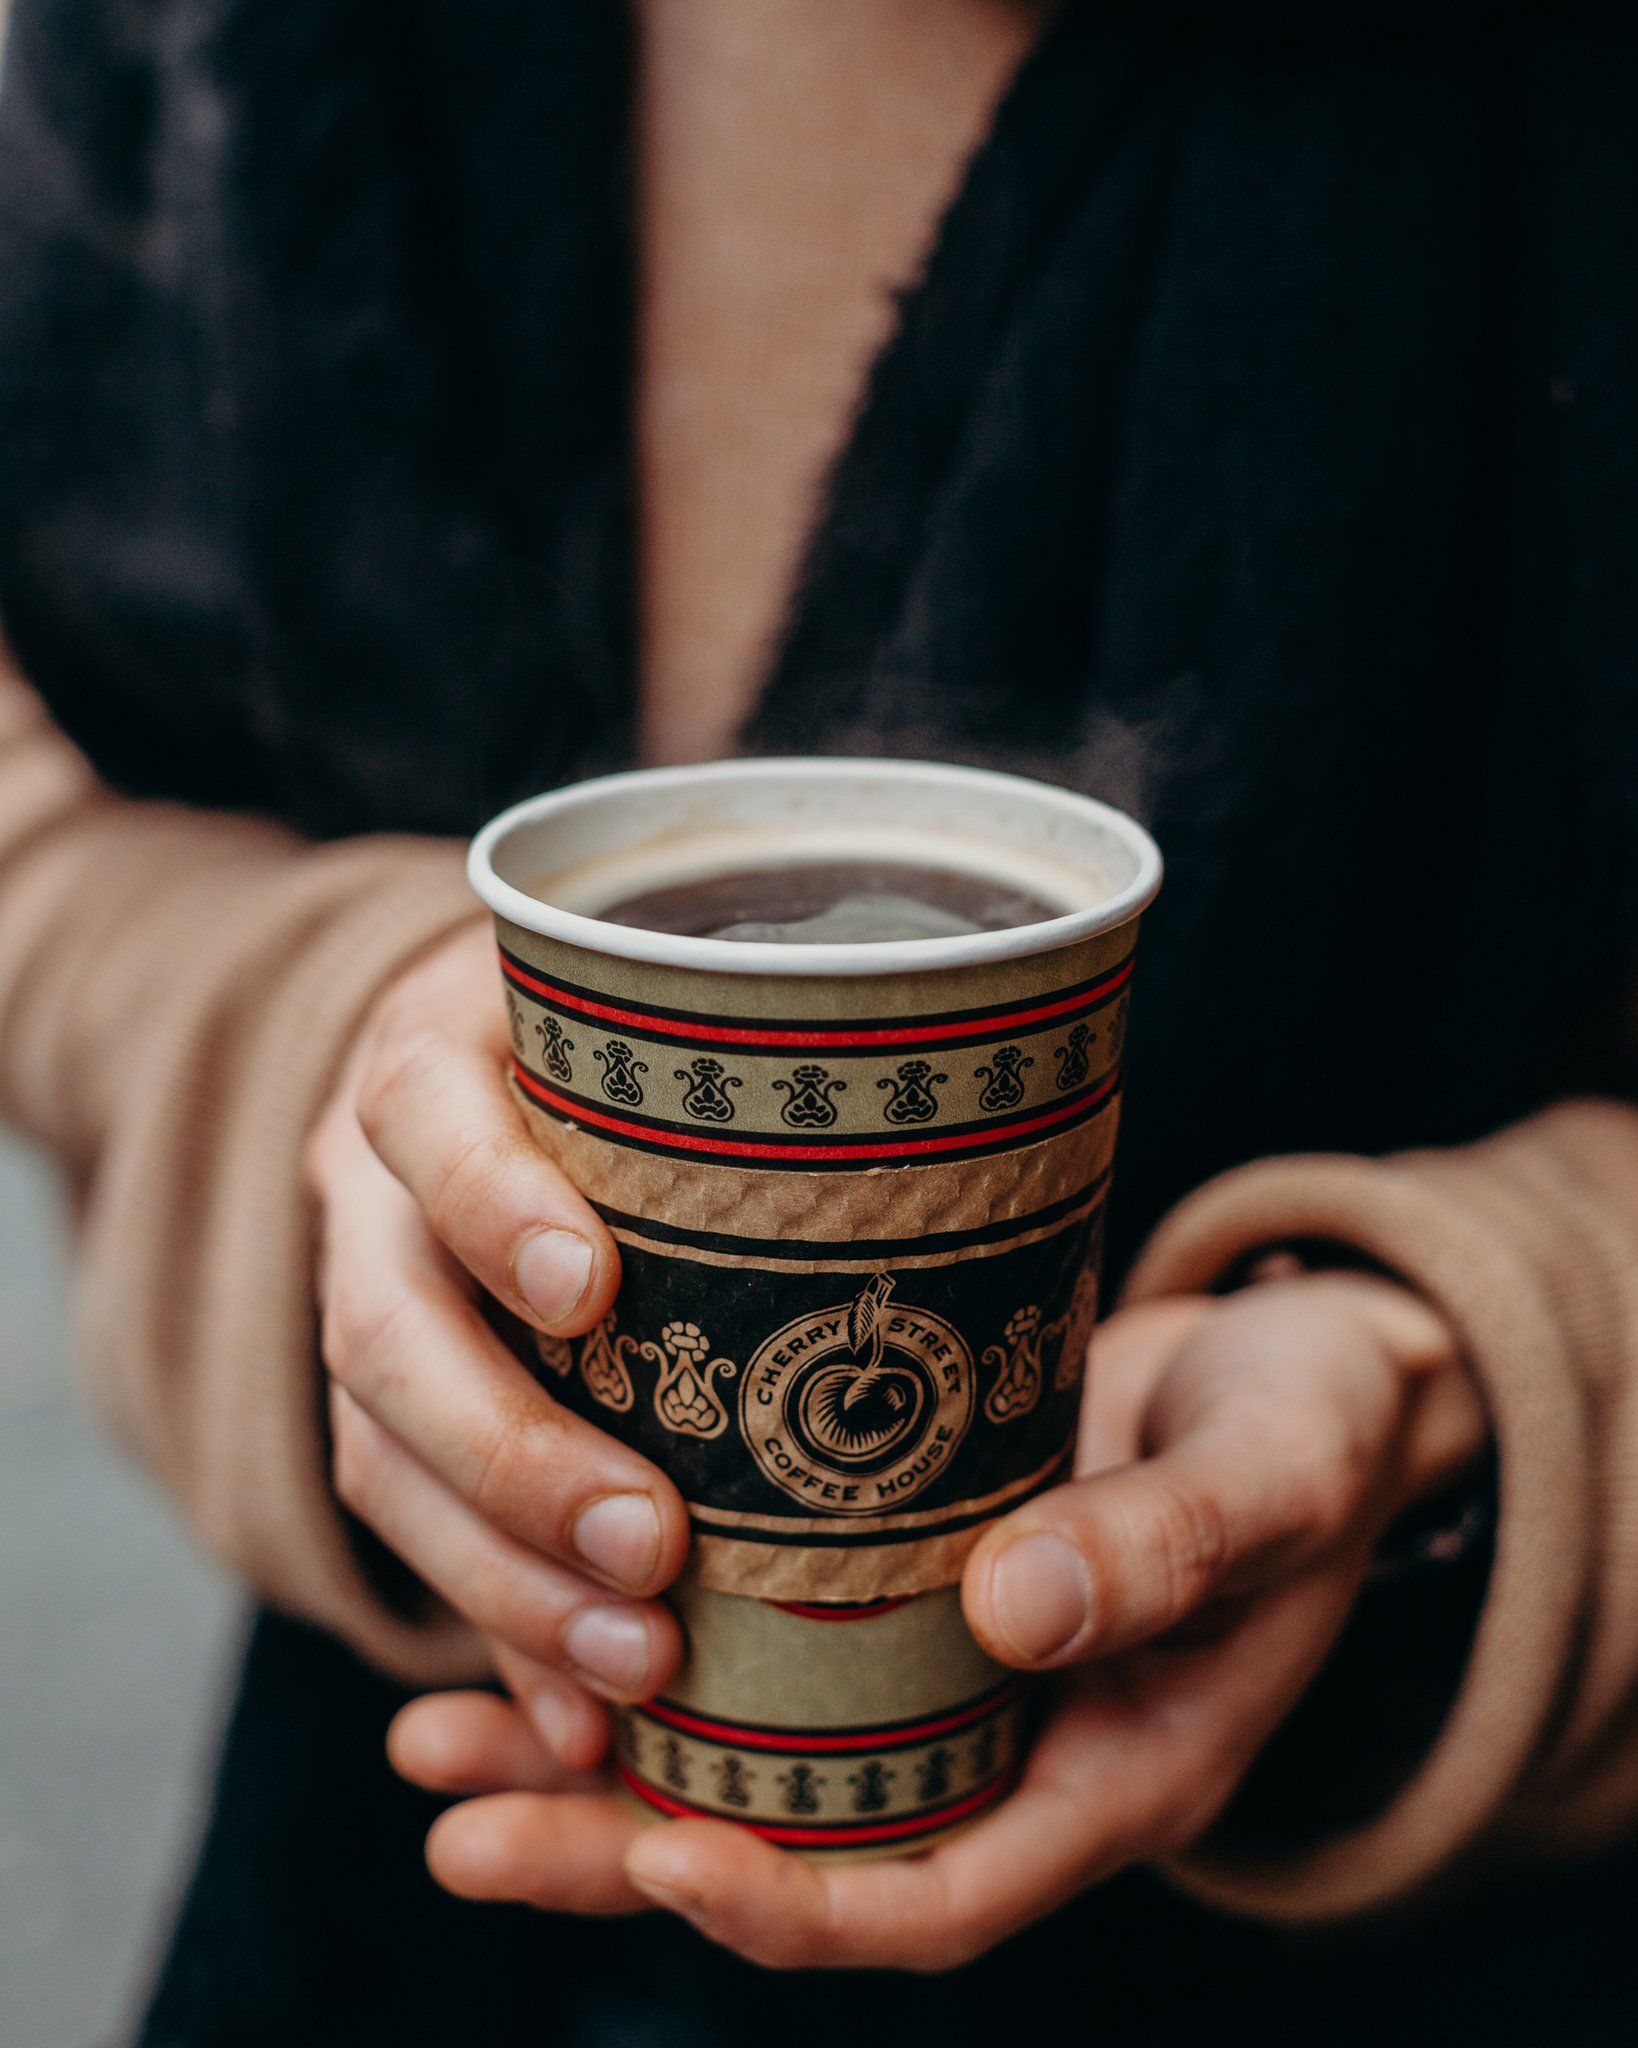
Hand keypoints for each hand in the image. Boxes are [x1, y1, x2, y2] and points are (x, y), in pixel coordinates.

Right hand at [307, 922, 689, 1760]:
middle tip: (648, 1547)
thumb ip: (763, 1069)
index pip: (425, 1114)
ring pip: (379, 1458)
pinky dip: (495, 1636)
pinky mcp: (388, 1417)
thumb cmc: (640, 1059)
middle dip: (509, 1455)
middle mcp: (377, 1194)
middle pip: (385, 1332)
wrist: (498, 1077)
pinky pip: (411, 1542)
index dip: (489, 1204)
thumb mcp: (675, 1025)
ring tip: (634, 1665)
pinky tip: (580, 1721)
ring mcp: (370, 1308)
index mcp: (441, 1061)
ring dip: (502, 1580)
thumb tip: (979, 1167)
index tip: (589, 1290)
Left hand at [387, 1270, 1486, 1955]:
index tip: (660, 1860)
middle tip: (459, 1825)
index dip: (794, 1907)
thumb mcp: (1268, 1479)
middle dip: (620, 1854)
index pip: (932, 1895)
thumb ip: (1165, 1549)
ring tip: (430, 1742)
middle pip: (794, 1848)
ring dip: (588, 1762)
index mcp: (1107, 1770)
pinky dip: (640, 1641)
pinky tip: (521, 1609)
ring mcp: (942, 1669)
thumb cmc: (1309, 1427)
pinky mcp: (896, 1581)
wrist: (1300, 1362)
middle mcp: (1004, 1744)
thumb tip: (1012, 1615)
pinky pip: (759, 1646)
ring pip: (748, 1756)